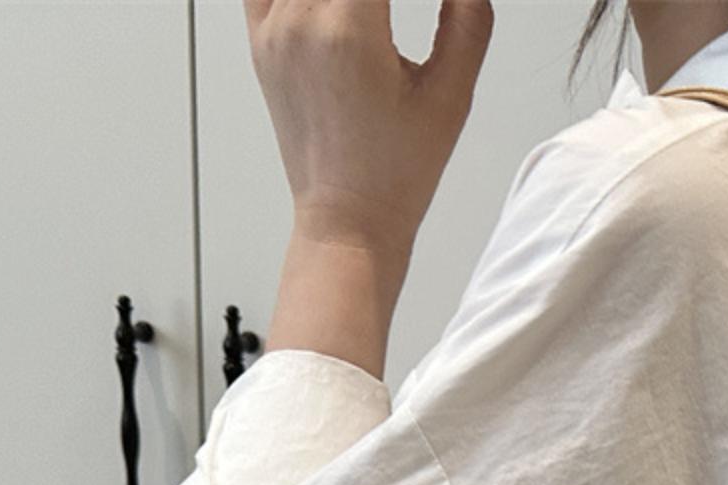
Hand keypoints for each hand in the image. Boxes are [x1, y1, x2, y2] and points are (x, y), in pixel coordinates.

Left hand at [245, 0, 494, 260]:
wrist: (348, 219)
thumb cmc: (397, 173)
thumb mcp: (450, 98)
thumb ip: (467, 22)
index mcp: (348, 33)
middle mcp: (300, 21)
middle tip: (392, 16)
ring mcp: (272, 28)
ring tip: (373, 15)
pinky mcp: (260, 37)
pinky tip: (334, 5)